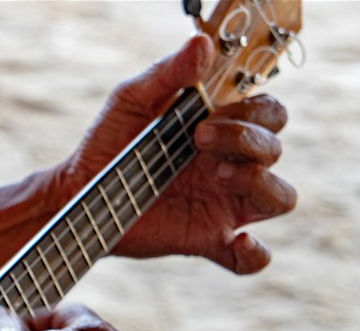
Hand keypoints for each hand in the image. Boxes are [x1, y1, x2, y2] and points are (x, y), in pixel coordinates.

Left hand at [58, 34, 295, 273]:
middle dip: (249, 141)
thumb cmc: (108, 142)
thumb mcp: (131, 100)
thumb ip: (167, 73)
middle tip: (201, 140)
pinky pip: (251, 258)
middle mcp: (230, 166)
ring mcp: (223, 205)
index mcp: (221, 130)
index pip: (269, 115)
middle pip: (276, 150)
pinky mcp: (207, 240)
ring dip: (261, 183)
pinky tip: (235, 240)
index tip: (207, 114)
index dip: (254, 112)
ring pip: (281, 197)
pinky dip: (254, 253)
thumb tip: (202, 44)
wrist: (78, 192)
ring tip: (219, 178)